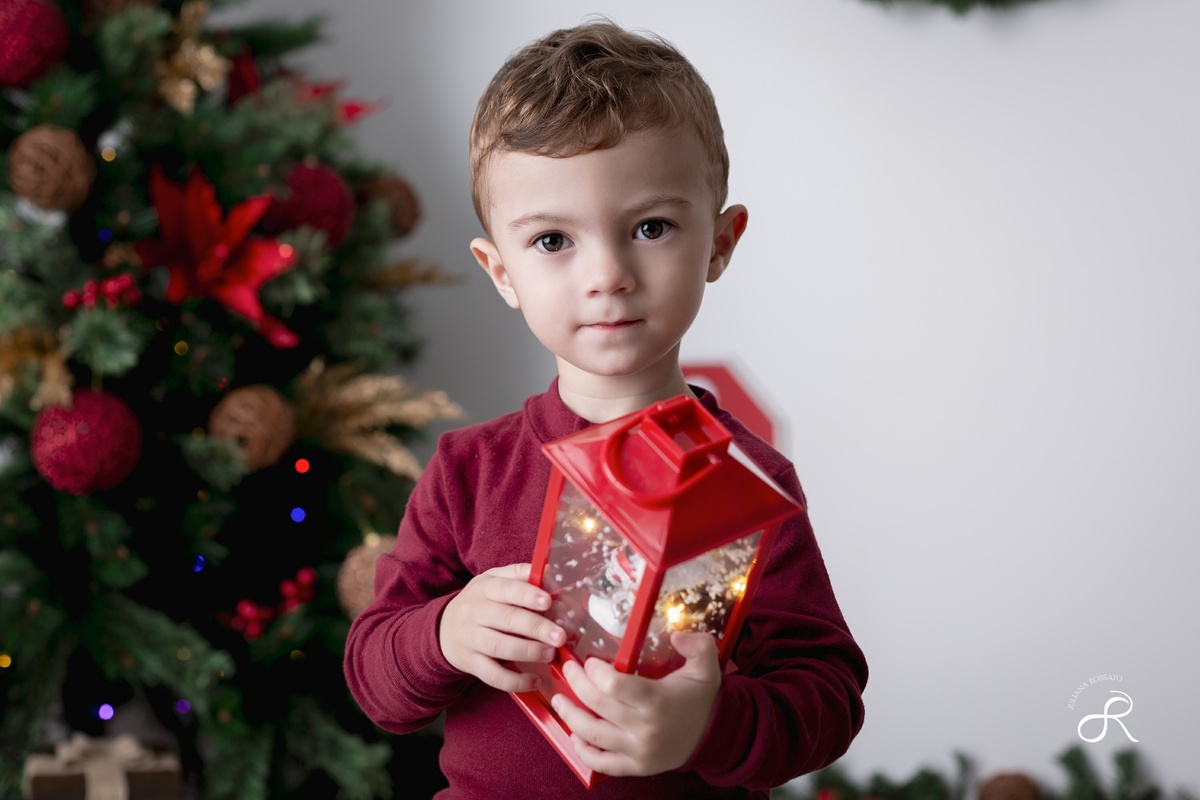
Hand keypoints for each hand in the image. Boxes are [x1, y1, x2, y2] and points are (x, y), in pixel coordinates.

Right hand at [439, 563, 565, 691]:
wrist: (444, 629)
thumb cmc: (479, 602)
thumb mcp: (492, 581)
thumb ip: (518, 575)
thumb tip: (548, 571)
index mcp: (484, 588)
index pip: (506, 589)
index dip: (527, 595)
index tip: (548, 601)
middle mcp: (474, 612)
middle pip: (506, 619)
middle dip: (535, 627)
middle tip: (559, 635)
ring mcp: (470, 639)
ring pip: (499, 647)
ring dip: (528, 651)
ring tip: (550, 654)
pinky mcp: (470, 663)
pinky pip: (492, 675)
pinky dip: (514, 680)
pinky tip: (534, 680)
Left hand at [551, 632, 720, 776]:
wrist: (714, 737)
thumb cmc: (702, 699)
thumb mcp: (707, 666)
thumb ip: (698, 644)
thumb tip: (676, 636)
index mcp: (657, 701)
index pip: (614, 685)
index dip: (594, 671)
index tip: (589, 661)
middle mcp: (644, 728)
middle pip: (597, 705)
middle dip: (576, 684)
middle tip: (568, 669)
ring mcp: (638, 751)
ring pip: (592, 734)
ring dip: (569, 716)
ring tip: (559, 700)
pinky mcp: (635, 767)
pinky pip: (601, 763)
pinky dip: (583, 751)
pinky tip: (574, 735)